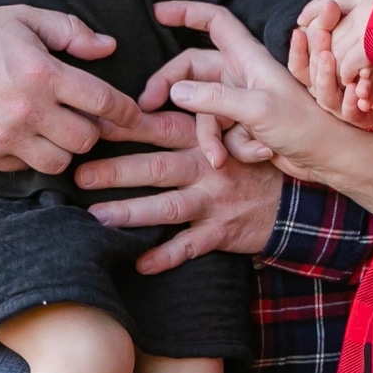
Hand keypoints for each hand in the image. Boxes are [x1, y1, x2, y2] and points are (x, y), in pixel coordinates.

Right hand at [0, 3, 144, 177]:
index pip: (103, 102)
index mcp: (42, 74)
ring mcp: (4, 137)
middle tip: (83, 117)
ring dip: (64, 148)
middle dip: (92, 130)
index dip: (126, 111)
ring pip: (60, 162)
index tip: (133, 114)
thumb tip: (109, 46)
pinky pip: (25, 168)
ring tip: (55, 129)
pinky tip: (23, 135)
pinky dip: (30, 156)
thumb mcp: (24, 18)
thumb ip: (70, 31)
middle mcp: (26, 110)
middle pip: (86, 139)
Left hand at [75, 81, 288, 273]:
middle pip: (156, 168)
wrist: (293, 199)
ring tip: (96, 218)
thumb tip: (140, 110)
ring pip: (168, 207)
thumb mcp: (225, 134)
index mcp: (204, 141)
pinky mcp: (222, 231)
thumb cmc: (247, 163)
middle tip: (79, 176)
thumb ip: (188, 124)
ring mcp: (214, 201)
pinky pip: (191, 246)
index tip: (93, 125)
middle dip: (116, 172)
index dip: (126, 126)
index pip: (160, 128)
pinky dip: (166, 255)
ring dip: (131, 213)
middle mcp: (207, 168)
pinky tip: (140, 262)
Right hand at [144, 0, 372, 216]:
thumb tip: (175, 92)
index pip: (213, 20)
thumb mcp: (257, 109)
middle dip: (171, 89)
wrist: (330, 158)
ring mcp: (242, 100)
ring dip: (210, 137)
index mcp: (247, 57)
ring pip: (203, 111)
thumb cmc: (305, 124)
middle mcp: (242, 74)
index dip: (186, 11)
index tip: (156, 10)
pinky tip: (259, 153)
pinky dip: (234, 147)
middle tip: (147, 108)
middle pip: (192, 70)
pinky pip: (222, 133)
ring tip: (220, 157)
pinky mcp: (245, 126)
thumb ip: (213, 99)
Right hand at [288, 20, 372, 130]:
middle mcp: (321, 90)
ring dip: (327, 76)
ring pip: (326, 94)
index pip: (298, 63)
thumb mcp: (347, 36)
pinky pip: (350, 111)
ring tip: (330, 58)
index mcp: (314, 74)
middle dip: (315, 53)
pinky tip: (357, 88)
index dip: (297, 48)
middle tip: (321, 33)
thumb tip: (331, 5)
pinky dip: (352, 100)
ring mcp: (337, 104)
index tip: (299, 30)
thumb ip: (336, 22)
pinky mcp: (355, 115)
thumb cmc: (358, 58)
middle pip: (311, 75)